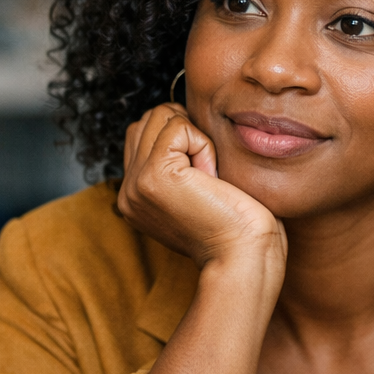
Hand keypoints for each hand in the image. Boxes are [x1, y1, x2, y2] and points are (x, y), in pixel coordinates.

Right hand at [118, 103, 285, 270]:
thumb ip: (177, 162)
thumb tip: (177, 119)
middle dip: (186, 133)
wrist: (244, 255)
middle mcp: (128, 192)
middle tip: (208, 175)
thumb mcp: (196, 191)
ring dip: (196, 138)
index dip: (181, 137)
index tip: (205, 174)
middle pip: (149, 119)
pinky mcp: (154, 176)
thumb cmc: (237, 224)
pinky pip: (178, 128)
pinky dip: (204, 145)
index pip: (143, 133)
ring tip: (209, 177)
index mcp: (134, 197)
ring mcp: (136, 184)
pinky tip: (212, 177)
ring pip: (161, 117)